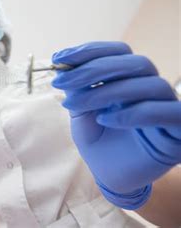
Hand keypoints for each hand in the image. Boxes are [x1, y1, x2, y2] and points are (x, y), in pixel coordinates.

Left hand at [51, 41, 180, 209]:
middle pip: (135, 63)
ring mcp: (168, 107)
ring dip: (106, 91)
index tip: (59, 57)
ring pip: (149, 84)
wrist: (110, 176)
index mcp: (131, 78)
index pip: (120, 52)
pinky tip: (104, 119)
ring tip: (76, 105)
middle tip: (60, 82)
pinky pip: (166, 112)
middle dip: (92, 70)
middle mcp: (152, 88)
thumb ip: (76, 88)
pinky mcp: (179, 130)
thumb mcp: (80, 112)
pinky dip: (133, 113)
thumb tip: (62, 62)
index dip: (91, 51)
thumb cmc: (98, 141)